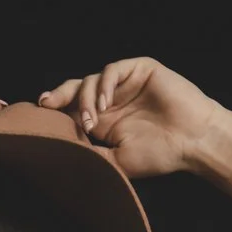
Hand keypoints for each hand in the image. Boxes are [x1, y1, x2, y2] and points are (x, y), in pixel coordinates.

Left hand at [38, 57, 221, 177]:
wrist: (191, 141)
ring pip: (92, 79)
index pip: (73, 110)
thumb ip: (91, 155)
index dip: (57, 111)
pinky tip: (105, 102)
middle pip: (76, 89)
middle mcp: (112, 100)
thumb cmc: (159, 155)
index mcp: (104, 121)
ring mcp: (125, 84)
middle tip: (46, 104)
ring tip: (91, 120)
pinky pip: (113, 69)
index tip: (40, 116)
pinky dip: (104, 84)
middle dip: (59, 95)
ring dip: (86, 99)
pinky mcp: (139, 69)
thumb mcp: (116, 162)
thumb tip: (61, 156)